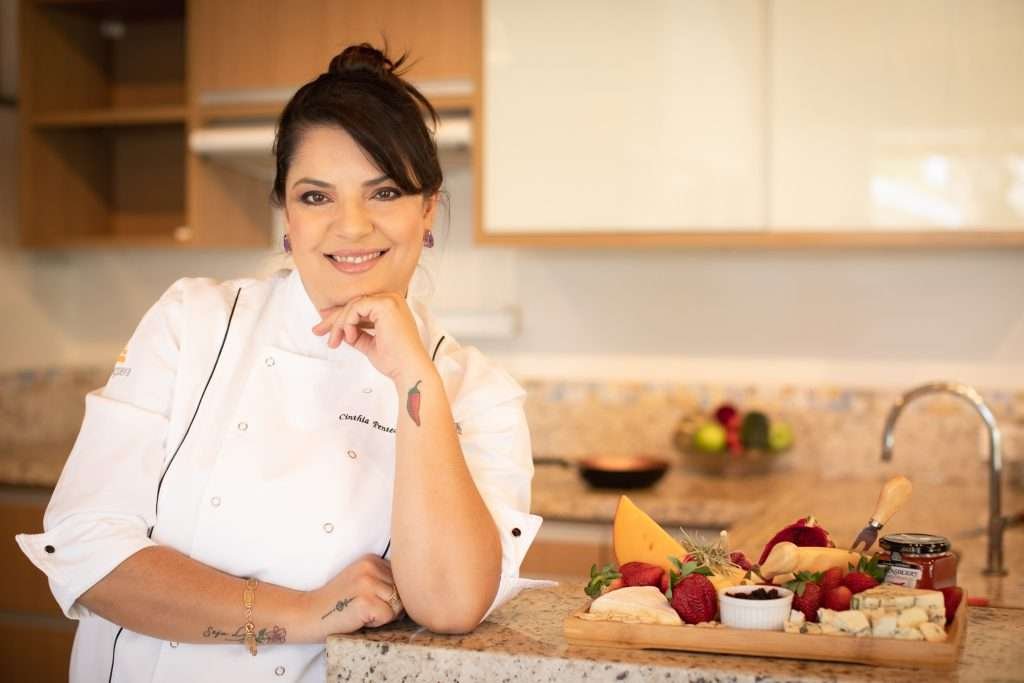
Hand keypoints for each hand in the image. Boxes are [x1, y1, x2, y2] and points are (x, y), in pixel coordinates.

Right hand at [306, 555, 402, 637]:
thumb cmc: (338, 603)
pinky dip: (377, 623)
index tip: (368, 599)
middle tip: (364, 608)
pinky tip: (359, 619)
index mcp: (372, 559)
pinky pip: (389, 617)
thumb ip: (383, 579)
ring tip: (362, 612)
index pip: (402, 580)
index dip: (389, 595)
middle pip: (403, 592)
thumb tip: (417, 592)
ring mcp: (368, 582)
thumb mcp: (361, 581)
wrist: (309, 614)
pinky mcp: (366, 601)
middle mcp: (371, 566)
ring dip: (384, 615)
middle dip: (389, 606)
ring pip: (399, 605)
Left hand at [312, 293, 431, 382]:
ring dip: (339, 324)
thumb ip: (357, 334)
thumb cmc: (395, 361)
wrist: (408, 369)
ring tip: (335, 341)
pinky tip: (350, 336)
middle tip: (318, 331)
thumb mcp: (370, 344)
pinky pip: (356, 308)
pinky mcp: (386, 305)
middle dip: (334, 320)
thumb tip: (341, 330)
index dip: (341, 317)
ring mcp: (390, 301)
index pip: (360, 308)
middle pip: (354, 304)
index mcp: (391, 308)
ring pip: (353, 306)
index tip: (324, 328)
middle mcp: (392, 300)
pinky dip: (348, 322)